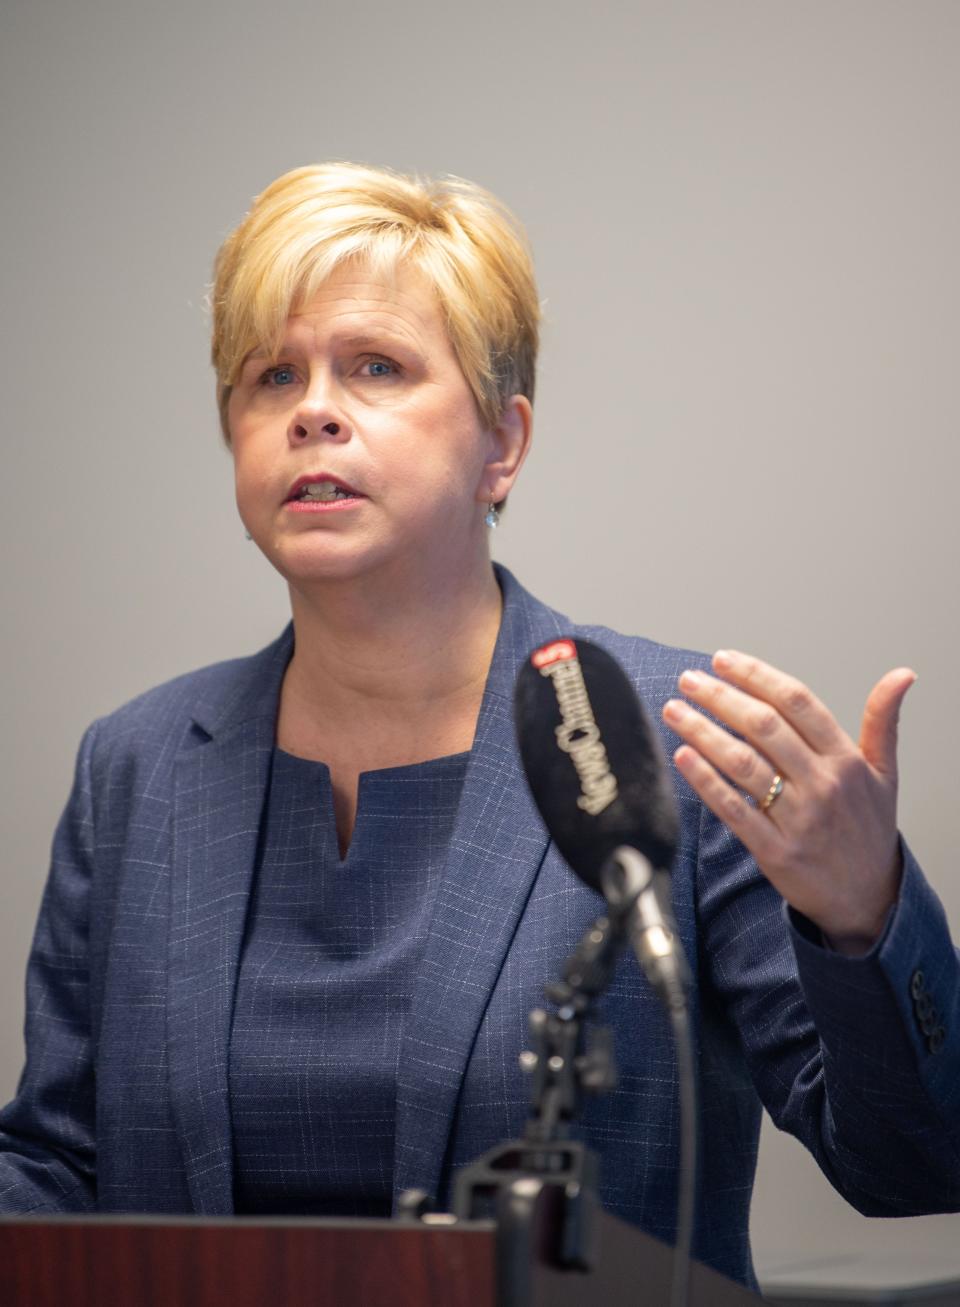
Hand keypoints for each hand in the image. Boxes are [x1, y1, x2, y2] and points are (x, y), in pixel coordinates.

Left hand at [662, 650, 916, 952]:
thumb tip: (902, 674)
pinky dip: (706, 781)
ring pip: (743, 763)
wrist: (868, 898)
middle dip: (720, 697)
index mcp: (845, 759)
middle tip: (689, 679)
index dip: (756, 676)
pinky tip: (682, 756)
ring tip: (675, 710)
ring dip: (703, 732)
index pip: (797, 702)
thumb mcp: (885, 773)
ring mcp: (798, 818)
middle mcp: (822, 784)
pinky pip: (733, 809)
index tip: (723, 660)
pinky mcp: (774, 850)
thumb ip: (883, 721)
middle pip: (764, 726)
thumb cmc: (869, 828)